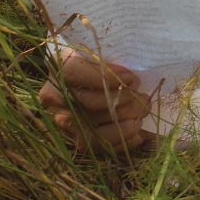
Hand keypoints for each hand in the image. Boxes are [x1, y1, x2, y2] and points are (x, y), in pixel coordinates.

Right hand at [39, 51, 154, 152]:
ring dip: (125, 124)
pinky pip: (100, 146)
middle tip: (144, 98)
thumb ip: (113, 60)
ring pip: (94, 129)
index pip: (73, 72)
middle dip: (122, 101)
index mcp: (59, 66)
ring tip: (143, 113)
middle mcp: (54, 96)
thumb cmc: (104, 62)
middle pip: (87, 102)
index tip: (130, 78)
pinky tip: (140, 133)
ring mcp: (63, 120)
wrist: (93, 81)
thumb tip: (132, 81)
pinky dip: (124, 141)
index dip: (103, 76)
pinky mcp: (77, 139)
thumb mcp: (105, 53)